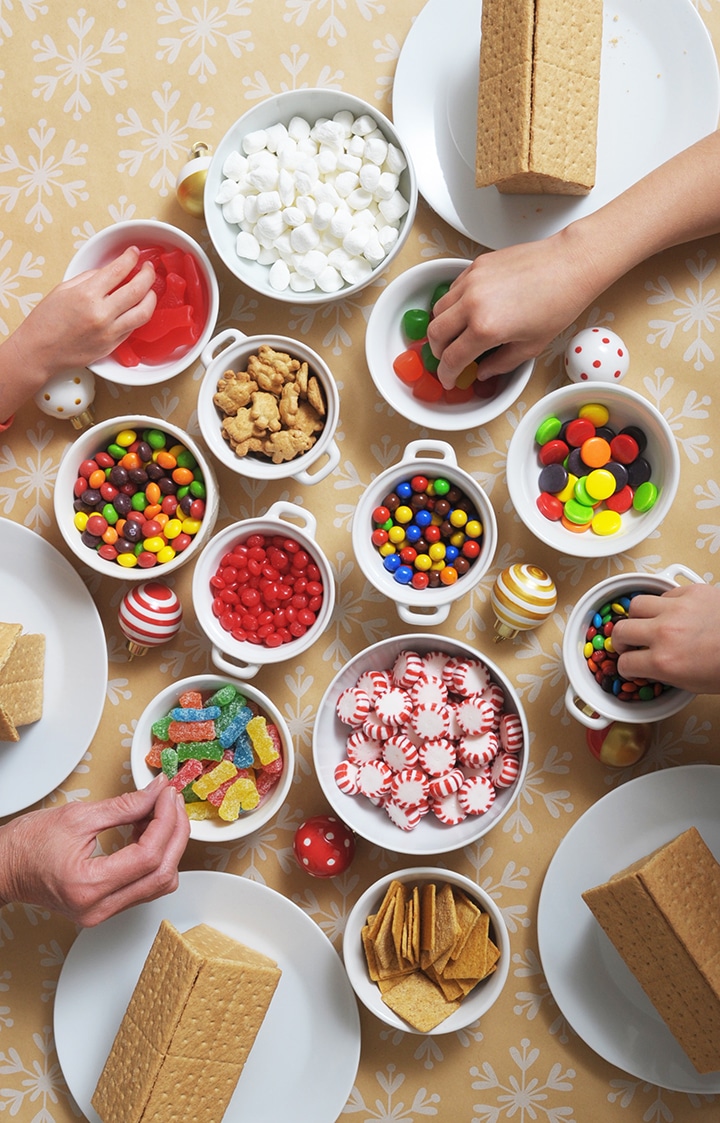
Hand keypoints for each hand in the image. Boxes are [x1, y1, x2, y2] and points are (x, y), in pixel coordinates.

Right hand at [0, 774, 189, 926]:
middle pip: (162, 873)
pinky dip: (155, 857)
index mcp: (88, 886)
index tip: (167, 795)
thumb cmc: (28, 844)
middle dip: (175, 832)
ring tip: (159, 813)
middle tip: (172, 801)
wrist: (4, 867)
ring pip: (159, 883)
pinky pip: (145, 885)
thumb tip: (157, 792)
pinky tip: (148, 831)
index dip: (166, 821)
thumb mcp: (78, 816)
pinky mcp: (105, 908)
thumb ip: (125, 806)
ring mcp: (103, 912)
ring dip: (168, 845)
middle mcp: (98, 908)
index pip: (148, 856)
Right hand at [9, 245, 156, 378]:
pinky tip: (137, 307)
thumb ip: (89, 278)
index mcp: (86, 294)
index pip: (118, 270)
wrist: (39, 352)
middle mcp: (101, 313)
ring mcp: (109, 332)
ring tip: (150, 289)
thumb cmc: (46, 320)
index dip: (130, 258)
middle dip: (148, 275)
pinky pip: (133, 327)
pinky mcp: (112, 346)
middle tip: (149, 269)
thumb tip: (110, 272)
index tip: (134, 252)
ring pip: (144, 312)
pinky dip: (139, 314)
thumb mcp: (63, 289)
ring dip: (151, 297)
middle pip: (138, 290)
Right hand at [425, 229, 600, 388]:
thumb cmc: (559, 302)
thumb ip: (501, 363)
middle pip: (435, 334)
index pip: (452, 358)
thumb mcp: (531, 346)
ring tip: (456, 334)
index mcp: (486, 328)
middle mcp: (472, 303)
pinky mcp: (476, 266)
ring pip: (438, 309)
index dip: (447, 374)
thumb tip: (483, 371)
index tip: (450, 378)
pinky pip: (452, 289)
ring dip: (442, 327)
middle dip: (438, 352)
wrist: (570, 264)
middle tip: (449, 358)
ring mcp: (472, 281)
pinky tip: (467, 311)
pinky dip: (452, 304)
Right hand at [612, 583, 719, 694]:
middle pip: (620, 631)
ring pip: (636, 605)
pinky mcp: (691, 591)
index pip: (625, 664)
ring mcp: (676, 609)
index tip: (631, 665)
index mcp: (665, 662)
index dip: (626, 667)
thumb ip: (666, 673)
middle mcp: (664, 633)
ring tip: (647, 622)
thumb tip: (652, 667)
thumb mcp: (694, 683)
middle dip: (622, 640)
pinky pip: (664, 594)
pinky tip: (675, 611)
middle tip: (630, 643)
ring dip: (638, 616)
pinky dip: (665, 603)